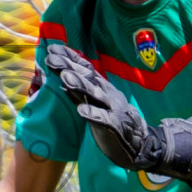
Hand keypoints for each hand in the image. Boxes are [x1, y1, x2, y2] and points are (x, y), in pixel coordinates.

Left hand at [44, 43, 191, 179]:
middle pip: (87, 77)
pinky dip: (94, 114)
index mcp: (102, 88)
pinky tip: (81, 111)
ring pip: (95, 94)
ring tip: (65, 77)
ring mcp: (112, 109)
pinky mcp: (116, 126)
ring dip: (80, 85)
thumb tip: (62, 76)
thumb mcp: (96, 103)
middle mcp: (107, 94)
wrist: (140, 144)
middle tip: (51, 58)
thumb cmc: (113, 121)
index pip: (85, 69)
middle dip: (69, 67)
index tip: (52, 48)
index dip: (70, 58)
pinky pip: (104, 119)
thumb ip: (79, 92)